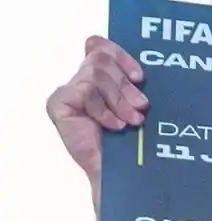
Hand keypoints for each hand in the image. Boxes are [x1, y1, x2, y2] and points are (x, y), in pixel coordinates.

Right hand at [46, 36, 147, 181]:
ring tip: (131, 121)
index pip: (101, 47)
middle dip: (125, 85)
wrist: (123, 173)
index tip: (140, 77)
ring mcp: (69, 93)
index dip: (121, 56)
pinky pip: (85, 91)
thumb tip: (143, 71)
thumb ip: (135, 85)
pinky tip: (114, 126)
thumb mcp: (139, 106)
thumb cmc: (135, 144)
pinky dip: (103, 110)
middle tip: (141, 107)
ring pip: (95, 73)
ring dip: (119, 99)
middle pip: (101, 59)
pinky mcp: (59, 104)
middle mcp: (83, 83)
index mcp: (102, 80)